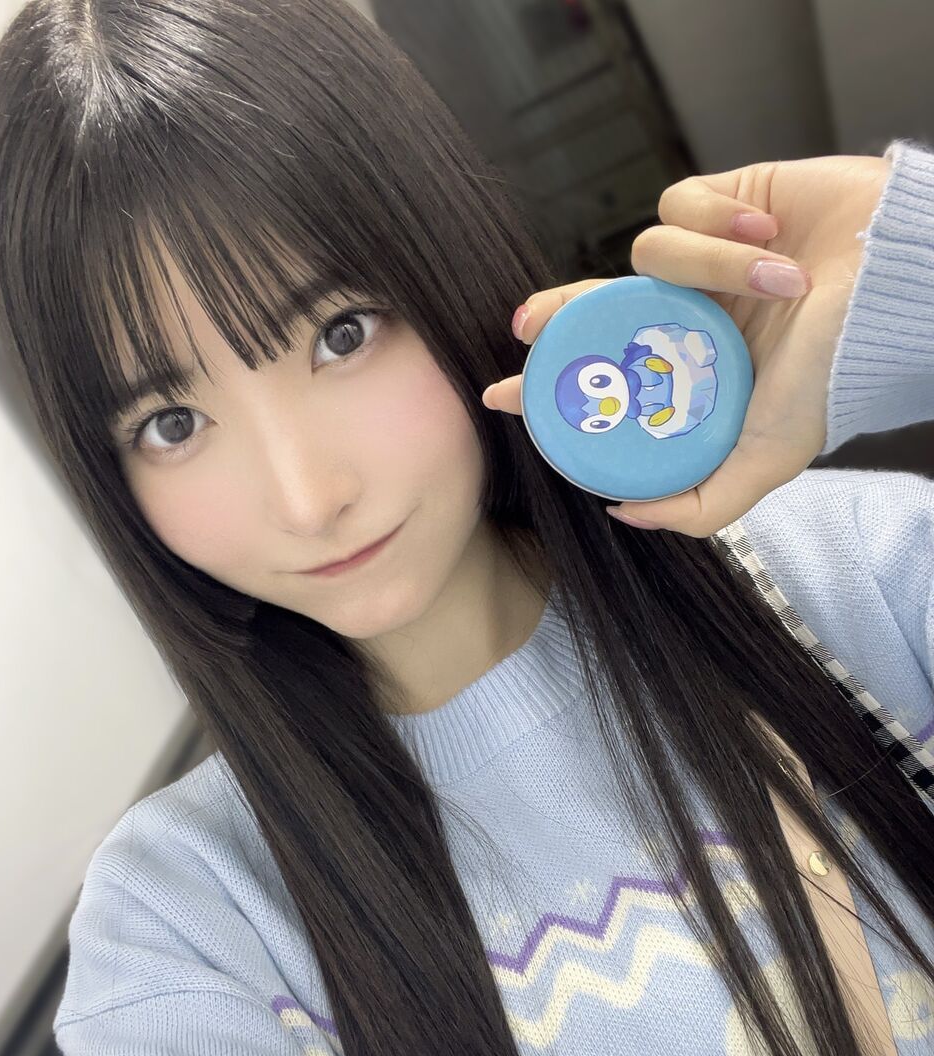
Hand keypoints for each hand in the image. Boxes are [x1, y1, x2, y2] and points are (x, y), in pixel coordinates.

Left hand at [482, 154, 890, 535]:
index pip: (605, 380)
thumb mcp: (766, 460)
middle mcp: (687, 320)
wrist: (896, 286)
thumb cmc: (833, 373)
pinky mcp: (719, 201)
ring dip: (706, 266)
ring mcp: (700, 262)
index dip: (549, 388)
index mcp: (690, 374)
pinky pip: (678, 205)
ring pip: (644, 257)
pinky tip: (767, 237)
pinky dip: (717, 222)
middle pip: (595, 314)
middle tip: (528, 327)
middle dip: (558, 318)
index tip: (501, 397)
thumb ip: (698, 503)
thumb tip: (619, 513)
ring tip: (777, 278)